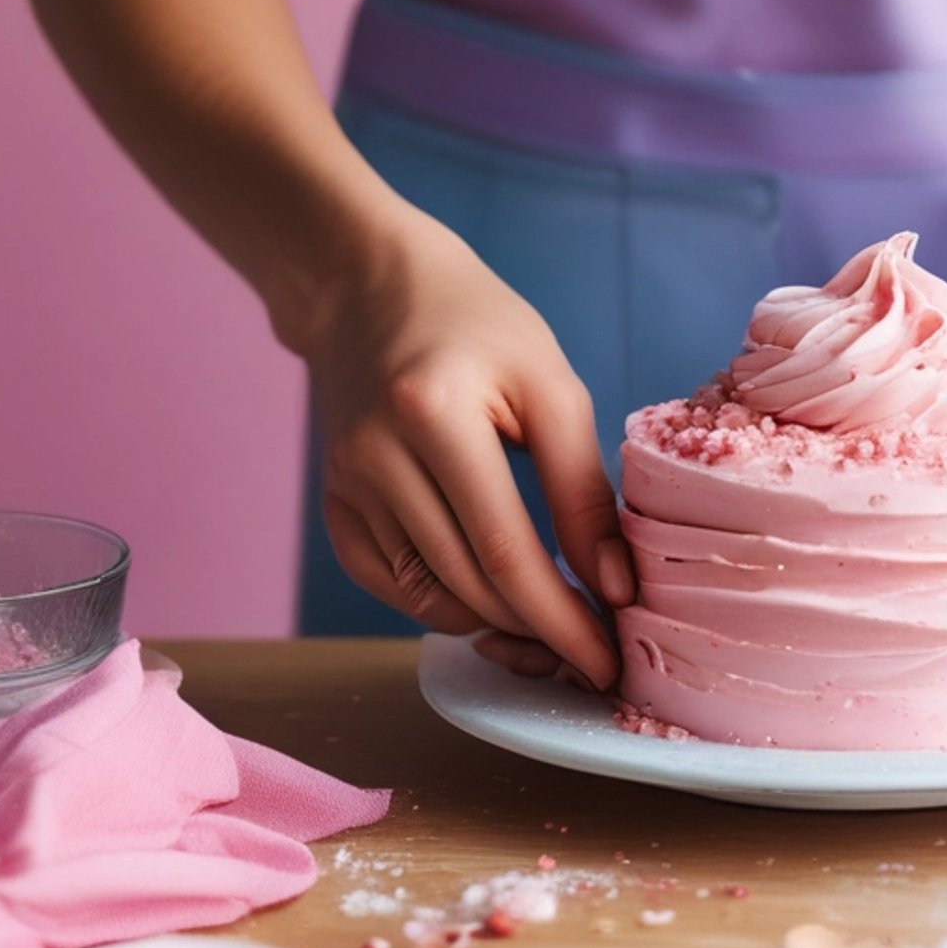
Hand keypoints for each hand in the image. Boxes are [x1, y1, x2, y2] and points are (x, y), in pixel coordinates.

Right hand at [299, 202, 630, 687]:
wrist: (372, 287)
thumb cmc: (478, 325)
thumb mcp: (550, 385)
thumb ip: (582, 487)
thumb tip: (612, 586)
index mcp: (435, 417)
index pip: (506, 551)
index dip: (561, 619)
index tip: (607, 661)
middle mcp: (375, 458)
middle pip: (467, 584)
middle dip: (539, 632)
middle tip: (594, 653)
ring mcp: (344, 485)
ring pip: (427, 597)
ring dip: (497, 625)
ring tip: (554, 627)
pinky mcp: (334, 502)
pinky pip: (390, 584)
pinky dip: (444, 606)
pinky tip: (490, 599)